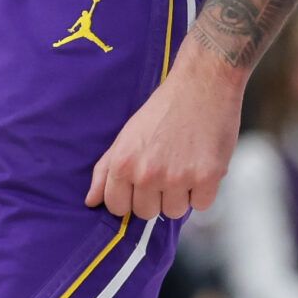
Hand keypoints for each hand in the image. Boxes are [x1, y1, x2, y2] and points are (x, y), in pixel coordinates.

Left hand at [85, 57, 242, 220]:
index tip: (140, 185)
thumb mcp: (126, 135)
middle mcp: (148, 174)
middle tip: (166, 169)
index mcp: (124, 163)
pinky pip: (201, 205)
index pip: (117, 207)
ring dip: (181, 195)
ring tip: (184, 165)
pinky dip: (203, 191)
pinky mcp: (207, 178)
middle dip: (155, 197)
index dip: (129, 198)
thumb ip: (106, 170)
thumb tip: (90, 201)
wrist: (202, 85)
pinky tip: (201, 165)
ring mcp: (178, 178)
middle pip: (146, 213)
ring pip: (175, 212)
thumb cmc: (164, 109)